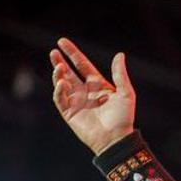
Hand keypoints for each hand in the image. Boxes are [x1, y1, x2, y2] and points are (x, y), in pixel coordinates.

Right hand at [50, 38, 135, 154]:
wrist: (116, 139)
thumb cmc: (123, 117)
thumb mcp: (126, 93)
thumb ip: (120, 74)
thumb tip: (119, 54)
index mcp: (97, 84)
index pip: (82, 65)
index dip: (72, 53)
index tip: (62, 42)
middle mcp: (85, 91)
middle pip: (68, 72)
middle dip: (60, 61)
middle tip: (53, 51)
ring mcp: (76, 102)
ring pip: (61, 84)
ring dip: (58, 75)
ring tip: (59, 66)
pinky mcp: (69, 113)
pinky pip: (60, 99)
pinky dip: (59, 90)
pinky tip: (62, 83)